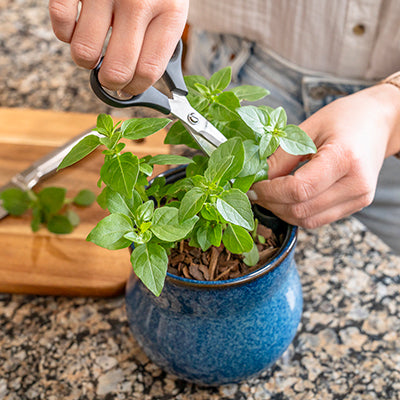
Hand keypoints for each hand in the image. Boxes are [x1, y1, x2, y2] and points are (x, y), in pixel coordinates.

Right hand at [49, 0, 188, 94]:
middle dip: (110, 83)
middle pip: (117, 70)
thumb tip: (137, 84)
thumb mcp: (170, 9)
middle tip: (109, 76)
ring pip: (84, 53)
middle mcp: (138, 3)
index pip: (148, 71)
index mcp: (168, 14)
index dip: (135, 89)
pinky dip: (65, 34)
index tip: (129, 90)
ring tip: (95, 50)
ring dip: (86, 60)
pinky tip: (79, 27)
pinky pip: (62, 24)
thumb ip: (159, 44)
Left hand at [253, 84, 399, 228]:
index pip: (299, 189)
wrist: (379, 123)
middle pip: (301, 209)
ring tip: (268, 195)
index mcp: (345, 158)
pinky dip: (296, 212)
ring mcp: (359, 198)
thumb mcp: (309, 128)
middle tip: (255, 192)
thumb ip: (282, 156)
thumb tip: (258, 178)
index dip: (270, 192)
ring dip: (282, 211)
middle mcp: (356, 184)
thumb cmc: (345, 118)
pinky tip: (286, 199)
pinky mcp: (356, 205)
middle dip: (271, 203)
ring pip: (308, 220)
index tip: (253, 186)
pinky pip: (318, 219)